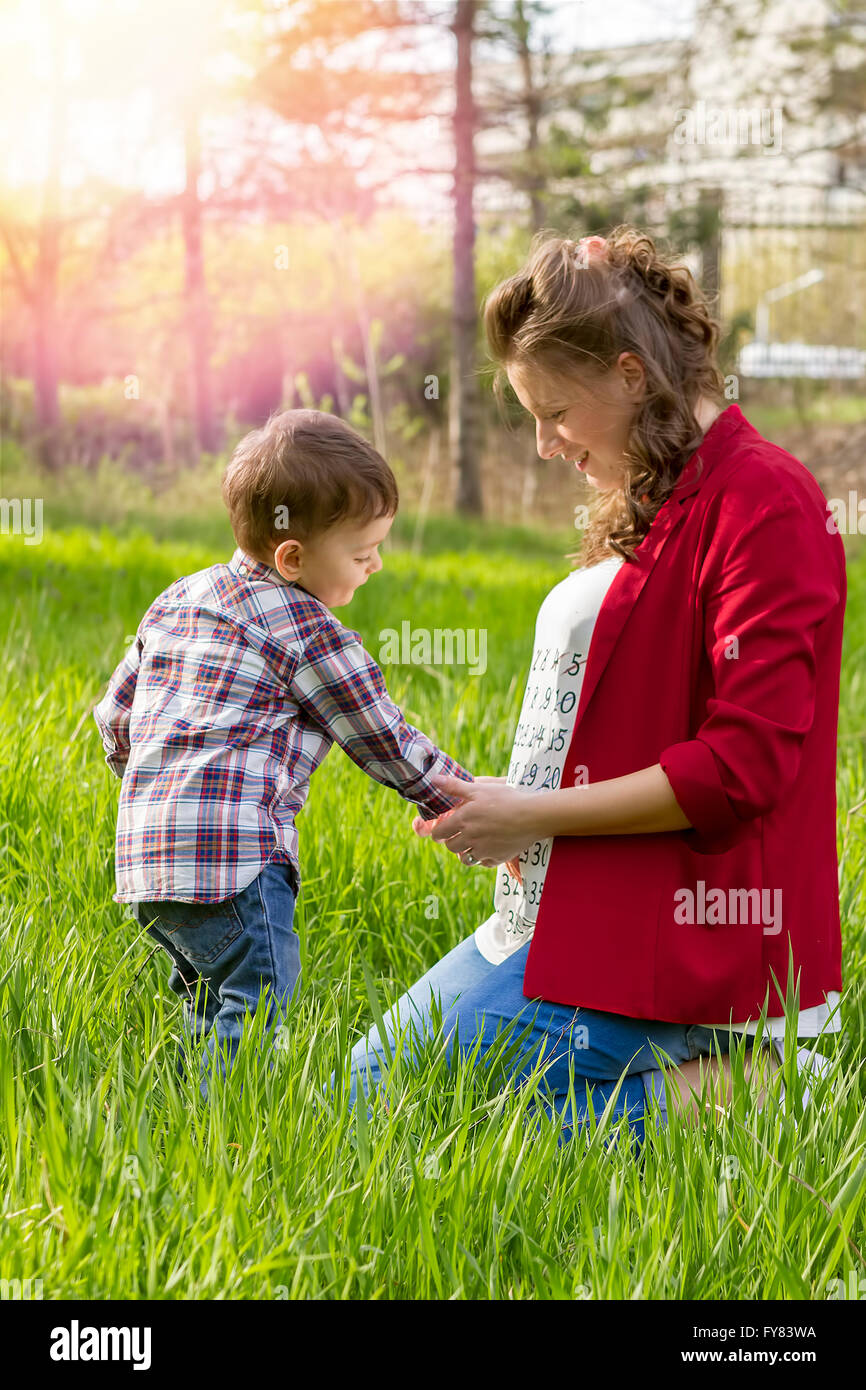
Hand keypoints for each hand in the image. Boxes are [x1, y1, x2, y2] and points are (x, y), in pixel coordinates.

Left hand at [412, 773, 538, 867]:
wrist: (533, 816)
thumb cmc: (506, 799)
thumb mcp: (479, 789)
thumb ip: (454, 786)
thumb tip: (434, 779)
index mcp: (462, 821)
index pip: (439, 834)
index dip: (438, 832)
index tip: (442, 830)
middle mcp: (469, 838)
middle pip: (451, 847)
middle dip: (451, 841)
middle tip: (458, 834)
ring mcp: (483, 850)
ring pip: (465, 858)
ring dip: (465, 852)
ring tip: (472, 842)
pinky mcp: (497, 858)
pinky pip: (483, 862)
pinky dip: (483, 857)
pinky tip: (488, 847)